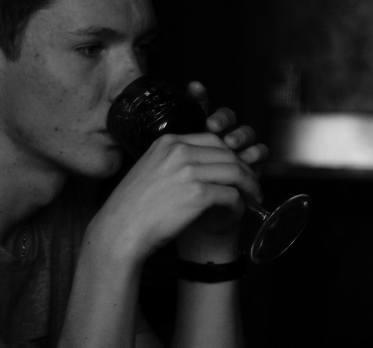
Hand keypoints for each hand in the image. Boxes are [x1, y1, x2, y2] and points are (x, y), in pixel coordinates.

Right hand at [89, 82, 268, 263]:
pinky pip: (231, 194)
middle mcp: (179, 151)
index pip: (212, 139)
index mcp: (167, 142)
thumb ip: (172, 162)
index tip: (236, 166)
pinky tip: (239, 210)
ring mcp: (189, 171)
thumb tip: (202, 166)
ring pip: (235, 171)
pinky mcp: (198, 194)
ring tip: (253, 196)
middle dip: (244, 167)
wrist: (118, 234)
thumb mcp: (149, 171)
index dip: (229, 153)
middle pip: (227, 152)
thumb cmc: (132, 209)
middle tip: (252, 182)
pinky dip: (239, 203)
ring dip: (249, 184)